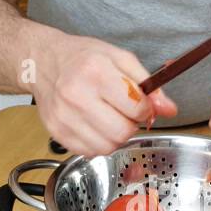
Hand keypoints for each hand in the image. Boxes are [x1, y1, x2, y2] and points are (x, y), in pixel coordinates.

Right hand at [31, 33, 177, 156]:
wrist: (42, 62)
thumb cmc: (81, 57)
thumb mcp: (120, 59)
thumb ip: (149, 85)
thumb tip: (169, 109)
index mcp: (96, 72)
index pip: (137, 108)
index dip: (146, 110)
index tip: (141, 105)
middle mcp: (77, 95)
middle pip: (122, 133)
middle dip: (130, 126)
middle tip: (123, 113)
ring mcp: (64, 117)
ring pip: (107, 148)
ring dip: (115, 138)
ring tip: (108, 119)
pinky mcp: (56, 133)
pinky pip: (89, 152)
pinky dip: (97, 143)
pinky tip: (93, 125)